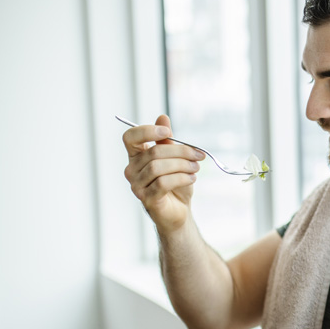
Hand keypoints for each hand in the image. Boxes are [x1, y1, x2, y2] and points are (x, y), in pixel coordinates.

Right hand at [122, 114, 205, 233]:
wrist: (179, 211)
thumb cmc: (175, 183)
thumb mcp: (174, 158)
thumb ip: (167, 140)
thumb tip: (163, 117)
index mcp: (136, 156)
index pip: (130, 137)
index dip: (147, 131)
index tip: (168, 133)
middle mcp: (131, 170)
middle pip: (153, 152)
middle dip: (180, 151)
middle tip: (198, 155)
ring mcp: (137, 185)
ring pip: (158, 167)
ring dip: (182, 165)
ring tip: (196, 168)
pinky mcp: (147, 199)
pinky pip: (163, 183)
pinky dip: (181, 178)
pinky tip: (191, 179)